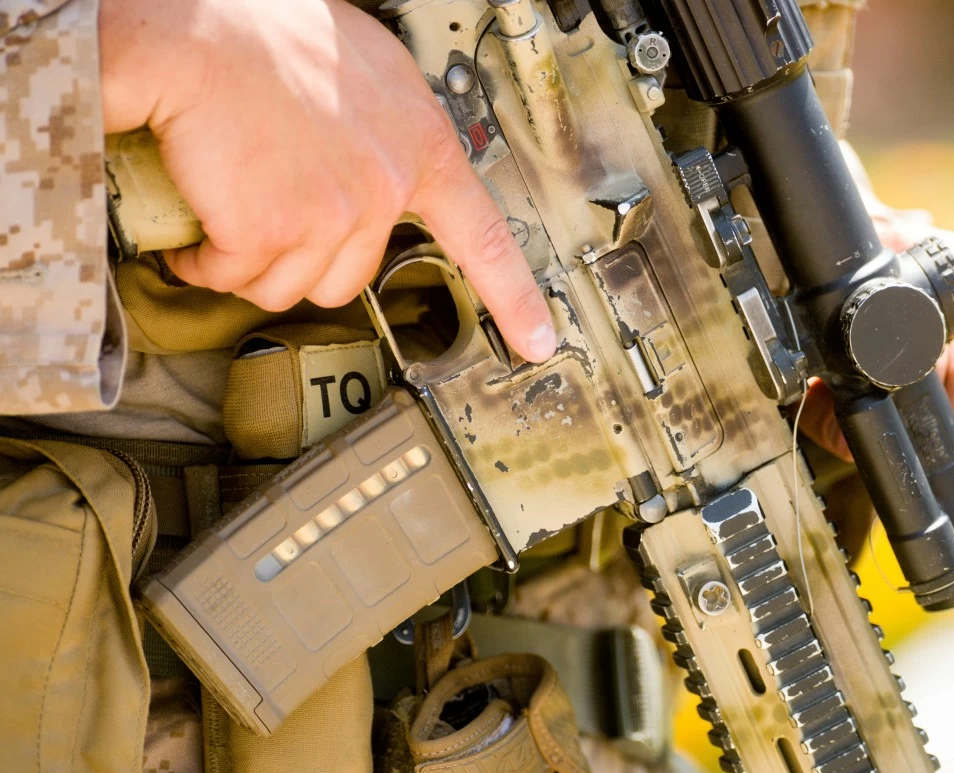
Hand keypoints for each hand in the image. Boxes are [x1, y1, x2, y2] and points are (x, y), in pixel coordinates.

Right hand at [99, 0, 556, 361]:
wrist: (198, 30)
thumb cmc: (267, 34)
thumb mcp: (367, 73)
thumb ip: (386, 134)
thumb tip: (378, 168)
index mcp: (419, 146)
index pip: (482, 237)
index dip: (513, 298)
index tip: (536, 340)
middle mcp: (386, 187)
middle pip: (347, 278)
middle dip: (299, 258)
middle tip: (267, 209)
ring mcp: (333, 215)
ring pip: (287, 285)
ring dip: (249, 262)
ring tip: (229, 203)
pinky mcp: (273, 230)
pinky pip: (233, 276)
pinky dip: (203, 259)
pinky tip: (197, 221)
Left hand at [798, 146, 953, 489]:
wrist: (890, 269)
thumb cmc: (856, 312)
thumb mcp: (827, 343)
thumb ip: (825, 394)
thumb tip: (850, 444)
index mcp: (933, 265)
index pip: (932, 356)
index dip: (918, 416)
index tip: (900, 450)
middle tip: (926, 473)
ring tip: (949, 475)